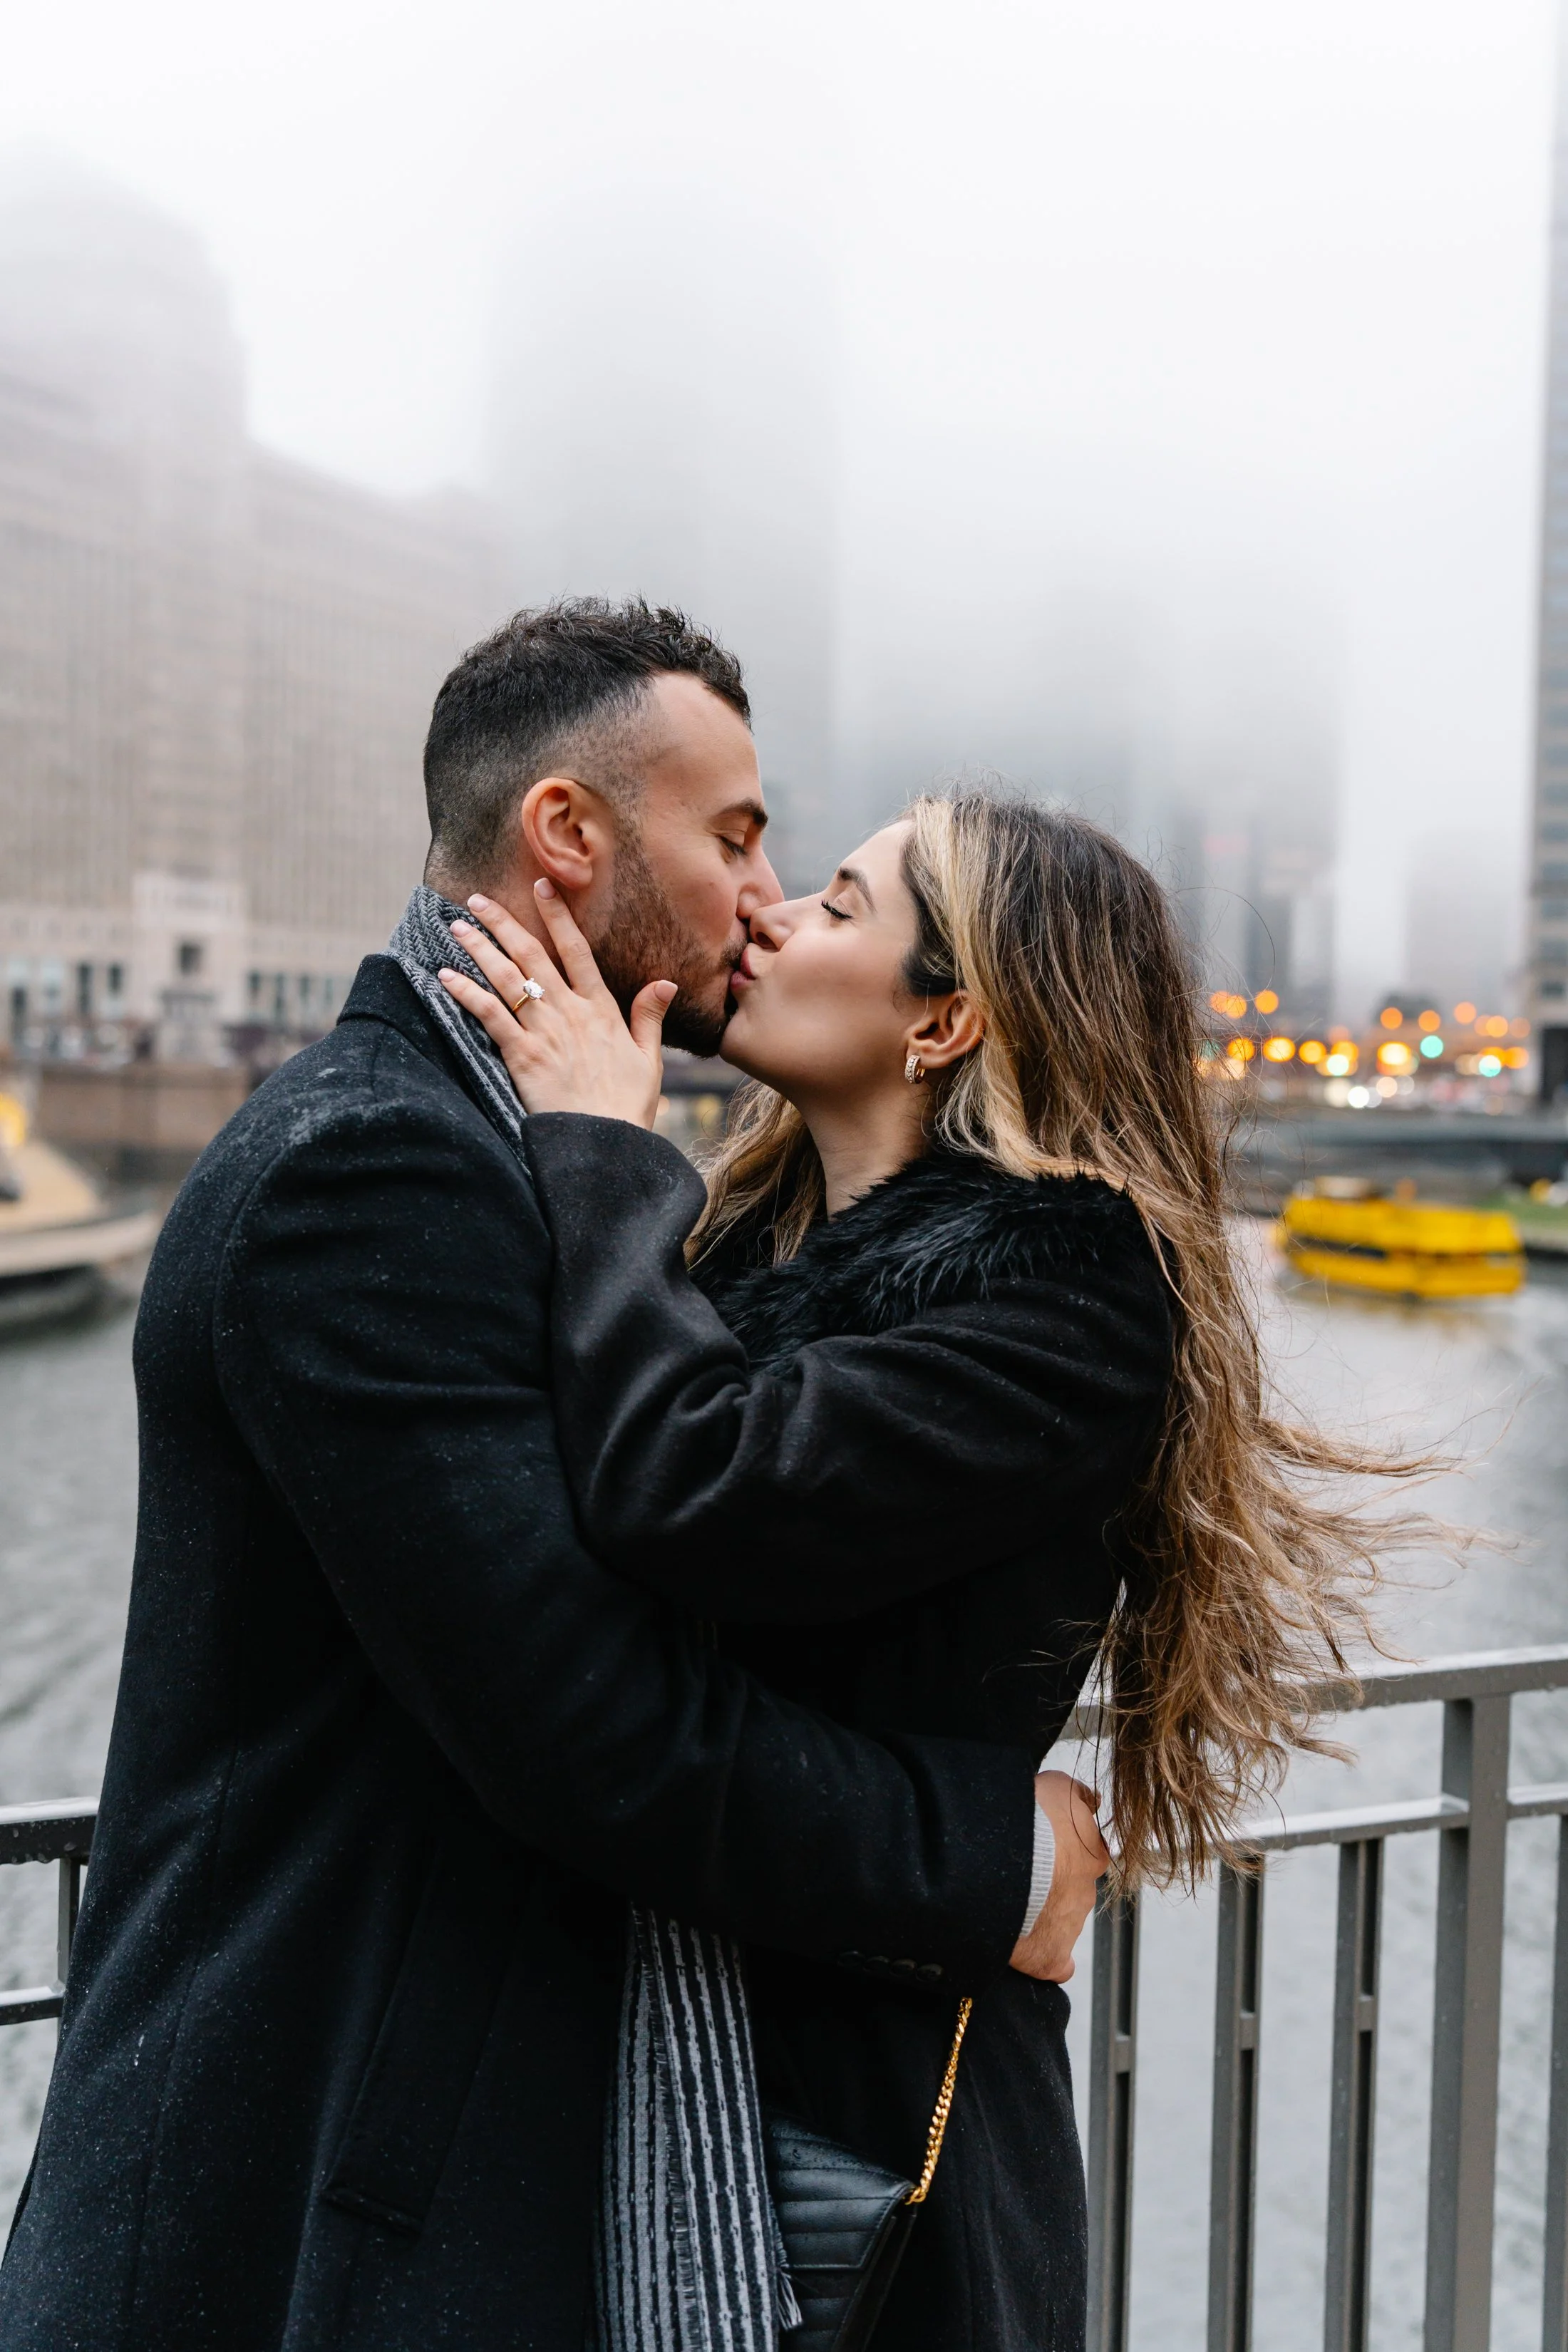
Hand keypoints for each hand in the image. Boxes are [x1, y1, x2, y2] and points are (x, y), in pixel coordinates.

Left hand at [439, 883, 676, 1127]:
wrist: (604, 1143)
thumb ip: (649, 1017)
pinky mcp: (522, 1056)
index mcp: (601, 1010)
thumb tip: (665, 982)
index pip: (577, 951)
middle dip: (504, 923)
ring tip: (457, 926)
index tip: (541, 886)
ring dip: (480, 949)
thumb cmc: (627, 1106)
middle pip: (533, 956)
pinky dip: (466, 993)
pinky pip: (489, 1016)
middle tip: (477, 899)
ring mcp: (544, 1032)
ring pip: (507, 979)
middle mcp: (570, 1013)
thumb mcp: (648, 1059)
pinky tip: (445, 976)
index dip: (558, 916)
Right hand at [1008, 1772, 1109, 1982]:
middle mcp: (1087, 1891)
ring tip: (1006, 1902)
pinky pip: (1054, 1964)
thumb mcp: (1058, 1786)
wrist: (1007, 1856)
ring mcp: (1071, 1925)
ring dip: (1039, 1915)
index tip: (1039, 1845)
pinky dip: (1045, 1960)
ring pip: (1060, 1922)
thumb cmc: (1031, 1816)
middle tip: (1019, 1873)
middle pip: (1072, 1890)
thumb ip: (1077, 1795)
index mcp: (1092, 1854)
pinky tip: (1027, 1952)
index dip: (1061, 1849)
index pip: (1086, 1853)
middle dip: (1050, 1885)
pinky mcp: (1050, 1956)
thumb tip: (1092, 1799)